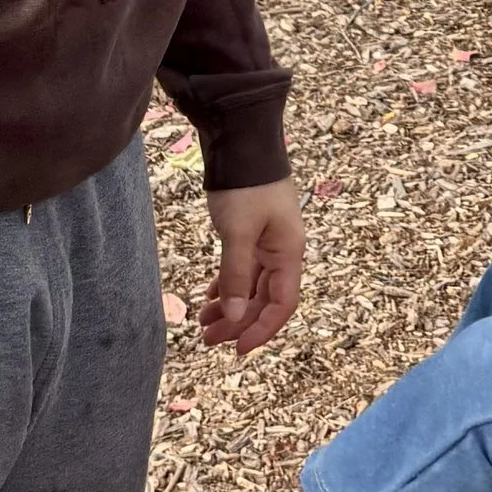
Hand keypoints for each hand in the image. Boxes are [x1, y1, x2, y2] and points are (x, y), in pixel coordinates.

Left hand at [200, 181, 305, 357]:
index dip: (261, 330)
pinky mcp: (253, 233)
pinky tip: (210, 296)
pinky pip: (244, 269)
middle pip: (265, 299)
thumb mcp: (238, 233)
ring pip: (252, 286)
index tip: (237, 350)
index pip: (281, 305)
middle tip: (207, 339)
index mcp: (289, 253)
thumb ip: (237, 276)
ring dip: (231, 306)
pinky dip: (229, 285)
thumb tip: (236, 317)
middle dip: (238, 322)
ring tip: (203, 322)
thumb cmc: (245, 186)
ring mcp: (268, 242)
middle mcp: (283, 251)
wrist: (242, 141)